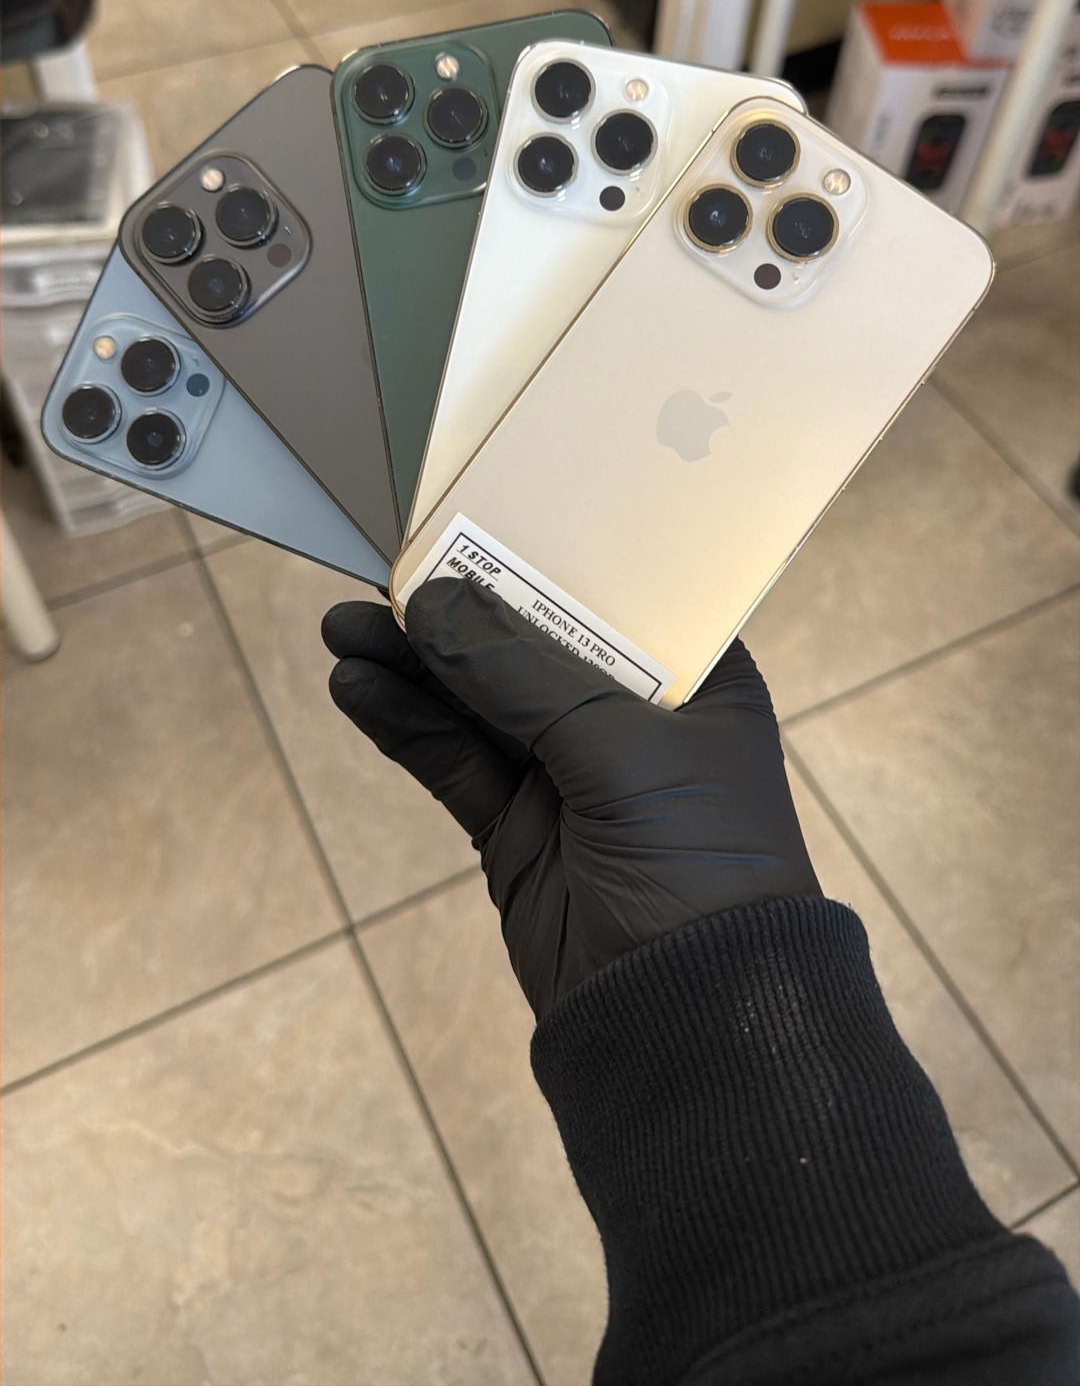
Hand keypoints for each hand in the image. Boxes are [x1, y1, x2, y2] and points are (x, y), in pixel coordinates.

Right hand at [323, 579, 818, 1018]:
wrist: (691, 1029)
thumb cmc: (699, 867)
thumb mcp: (620, 753)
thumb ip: (522, 676)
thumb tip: (433, 600)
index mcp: (698, 682)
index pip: (616, 594)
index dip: (546, 551)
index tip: (469, 511)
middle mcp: (636, 719)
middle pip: (532, 641)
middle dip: (457, 609)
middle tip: (380, 570)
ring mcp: (572, 776)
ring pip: (479, 702)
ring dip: (414, 665)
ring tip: (344, 626)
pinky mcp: (519, 831)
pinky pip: (454, 763)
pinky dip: (406, 726)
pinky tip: (358, 689)